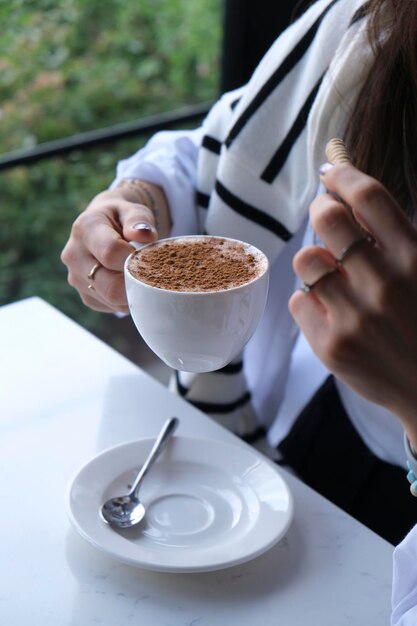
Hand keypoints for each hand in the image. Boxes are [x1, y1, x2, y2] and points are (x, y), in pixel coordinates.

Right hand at [61, 181, 168, 313]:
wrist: (105, 226)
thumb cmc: (122, 217)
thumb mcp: (133, 210)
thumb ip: (140, 220)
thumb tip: (145, 235)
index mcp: (85, 229)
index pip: (110, 253)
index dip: (134, 259)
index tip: (148, 256)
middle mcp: (74, 255)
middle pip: (109, 285)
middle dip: (136, 283)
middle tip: (152, 274)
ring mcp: (75, 278)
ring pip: (111, 300)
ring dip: (132, 293)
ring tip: (140, 276)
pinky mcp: (84, 295)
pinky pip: (110, 307)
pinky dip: (125, 300)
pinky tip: (129, 284)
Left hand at [288, 164, 416, 447]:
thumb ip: (398, 238)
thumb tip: (350, 194)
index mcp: (416, 259)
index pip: (370, 197)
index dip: (344, 175)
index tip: (331, 172)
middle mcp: (385, 285)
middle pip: (328, 218)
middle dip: (321, 207)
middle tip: (325, 213)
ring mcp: (355, 318)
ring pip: (306, 260)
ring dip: (315, 260)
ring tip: (332, 273)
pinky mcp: (331, 346)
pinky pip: (298, 301)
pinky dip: (310, 301)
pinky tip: (332, 311)